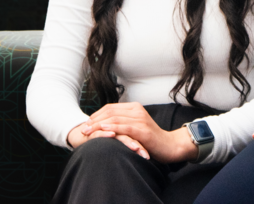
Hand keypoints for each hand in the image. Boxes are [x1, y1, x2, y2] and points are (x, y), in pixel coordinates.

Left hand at [75, 102, 198, 163]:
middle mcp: (137, 110)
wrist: (169, 145)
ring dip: (99, 125)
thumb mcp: (136, 127)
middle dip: (94, 120)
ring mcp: (140, 119)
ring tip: (88, 131)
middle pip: (110, 112)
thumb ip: (123, 123)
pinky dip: (113, 128)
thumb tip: (105, 125)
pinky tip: (104, 130)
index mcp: (134, 107)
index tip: (86, 124)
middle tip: (83, 129)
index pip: (110, 108)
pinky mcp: (143, 130)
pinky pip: (125, 127)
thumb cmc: (151, 139)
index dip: (96, 115)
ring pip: (115, 118)